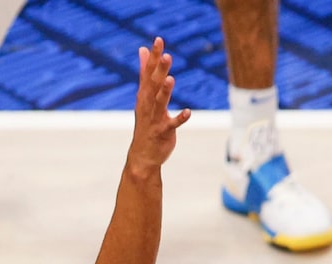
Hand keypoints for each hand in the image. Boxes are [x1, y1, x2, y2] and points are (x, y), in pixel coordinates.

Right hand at [128, 37, 190, 169]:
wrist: (143, 154)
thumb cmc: (146, 121)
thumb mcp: (144, 95)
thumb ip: (145, 72)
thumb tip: (142, 50)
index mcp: (144, 94)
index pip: (148, 72)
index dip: (153, 56)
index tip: (158, 40)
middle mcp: (147, 104)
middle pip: (153, 85)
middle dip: (159, 71)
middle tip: (166, 55)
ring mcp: (154, 119)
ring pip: (160, 103)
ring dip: (165, 92)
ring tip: (171, 79)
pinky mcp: (163, 132)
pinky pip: (172, 125)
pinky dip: (179, 118)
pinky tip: (188, 112)